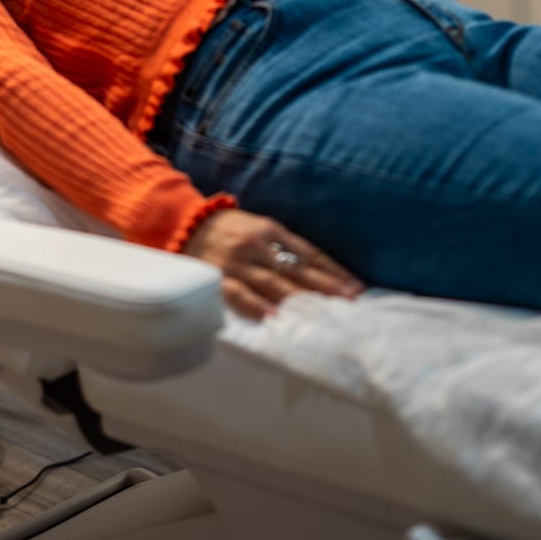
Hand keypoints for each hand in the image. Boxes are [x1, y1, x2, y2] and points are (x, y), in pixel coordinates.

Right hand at [185, 208, 363, 320]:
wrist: (184, 222)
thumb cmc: (230, 229)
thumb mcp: (259, 228)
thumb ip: (284, 247)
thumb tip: (318, 271)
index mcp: (270, 230)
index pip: (309, 253)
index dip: (333, 270)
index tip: (355, 287)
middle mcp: (258, 245)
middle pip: (297, 269)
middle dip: (326, 286)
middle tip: (351, 300)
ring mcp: (238, 262)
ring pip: (274, 283)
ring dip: (300, 299)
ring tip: (324, 313)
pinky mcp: (219, 277)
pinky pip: (239, 294)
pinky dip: (257, 306)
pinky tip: (274, 317)